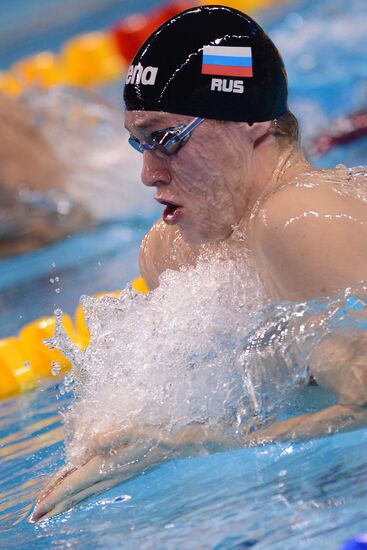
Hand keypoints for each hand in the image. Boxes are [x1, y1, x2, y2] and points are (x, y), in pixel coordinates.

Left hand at [29, 423, 233, 522]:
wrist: (180, 441)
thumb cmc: (158, 432)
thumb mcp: (135, 428)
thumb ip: (110, 435)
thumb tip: (88, 444)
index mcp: (108, 464)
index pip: (74, 483)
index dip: (54, 494)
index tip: (37, 508)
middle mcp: (109, 473)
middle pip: (76, 492)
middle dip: (55, 503)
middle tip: (35, 517)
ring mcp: (117, 474)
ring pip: (85, 491)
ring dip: (66, 500)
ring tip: (52, 509)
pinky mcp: (122, 469)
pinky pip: (95, 485)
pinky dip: (82, 492)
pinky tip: (82, 492)